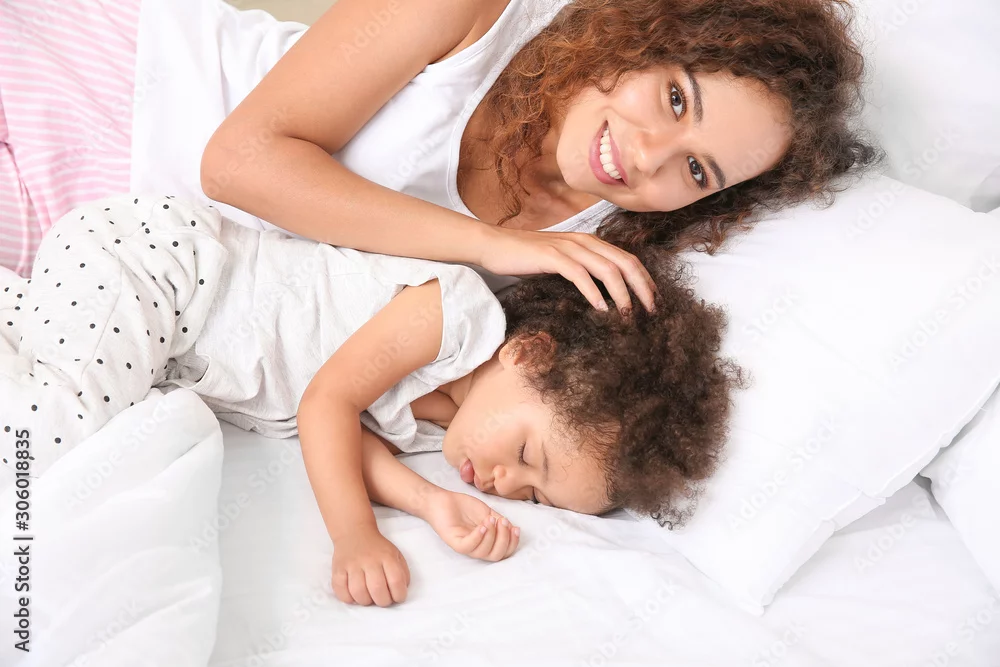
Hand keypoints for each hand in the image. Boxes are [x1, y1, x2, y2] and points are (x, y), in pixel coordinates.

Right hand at [331, 526, 409, 605]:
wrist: (354, 533)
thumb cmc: (378, 549)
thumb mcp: (396, 555)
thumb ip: (402, 572)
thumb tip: (401, 591)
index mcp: (387, 556)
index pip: (396, 581)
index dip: (399, 595)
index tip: (398, 597)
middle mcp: (369, 560)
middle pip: (377, 589)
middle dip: (383, 601)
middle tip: (383, 600)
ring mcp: (352, 565)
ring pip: (358, 592)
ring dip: (366, 601)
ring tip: (369, 598)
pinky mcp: (338, 569)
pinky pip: (340, 591)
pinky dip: (348, 599)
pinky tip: (354, 596)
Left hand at [423, 491, 519, 561]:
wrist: (443, 500)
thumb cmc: (464, 507)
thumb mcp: (488, 512)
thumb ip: (499, 521)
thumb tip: (512, 528)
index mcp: (486, 543)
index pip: (503, 552)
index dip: (512, 543)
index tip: (515, 528)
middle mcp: (477, 548)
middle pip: (496, 555)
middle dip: (504, 539)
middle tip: (502, 522)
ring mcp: (466, 546)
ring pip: (484, 552)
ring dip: (492, 535)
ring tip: (490, 519)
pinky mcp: (454, 542)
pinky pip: (468, 546)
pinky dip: (478, 537)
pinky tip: (482, 525)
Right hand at [476, 227, 656, 313]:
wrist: (495, 246)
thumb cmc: (527, 258)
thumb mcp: (562, 262)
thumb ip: (583, 271)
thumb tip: (603, 294)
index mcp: (590, 242)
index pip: (628, 259)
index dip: (646, 280)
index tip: (655, 302)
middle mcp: (584, 241)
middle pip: (625, 263)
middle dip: (643, 288)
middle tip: (652, 312)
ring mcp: (569, 248)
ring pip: (607, 269)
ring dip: (622, 294)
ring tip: (628, 315)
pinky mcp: (552, 257)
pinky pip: (580, 275)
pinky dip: (593, 293)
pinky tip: (600, 309)